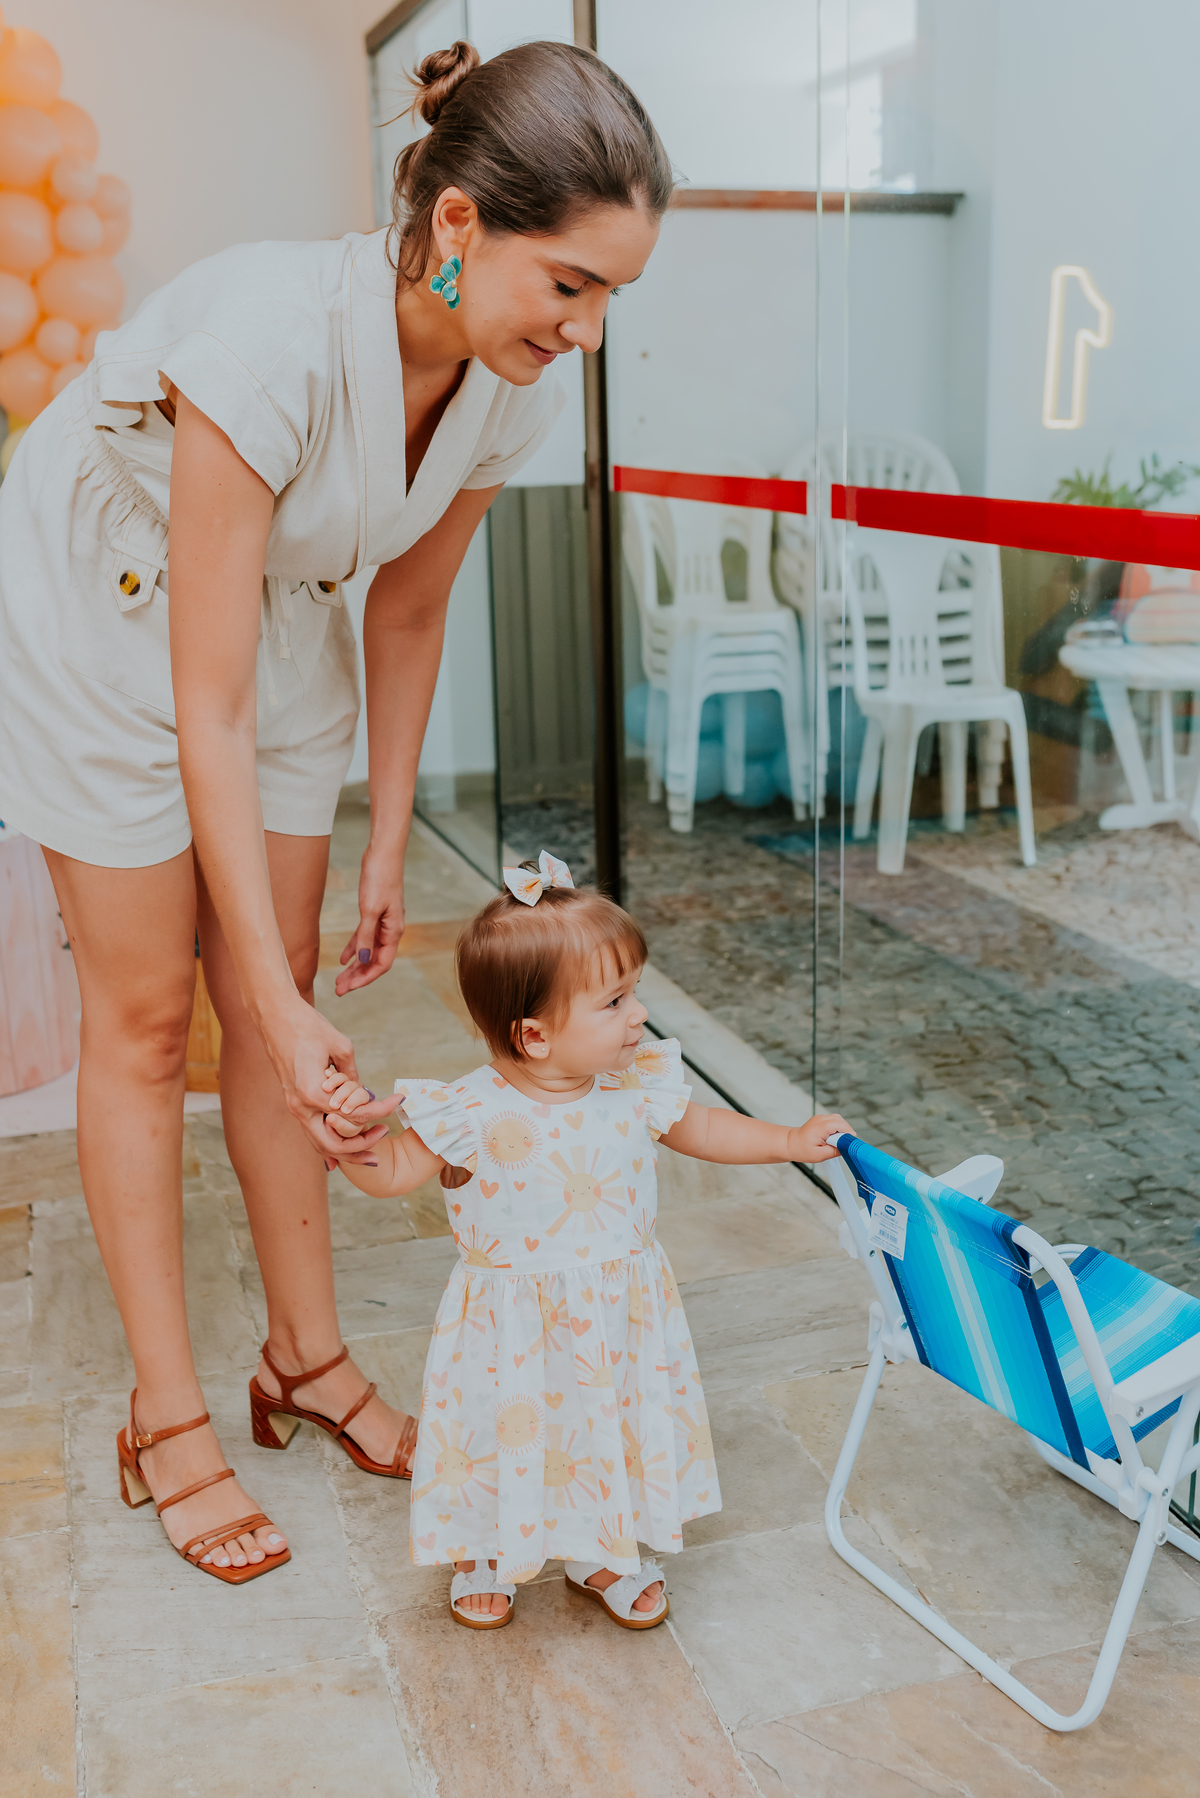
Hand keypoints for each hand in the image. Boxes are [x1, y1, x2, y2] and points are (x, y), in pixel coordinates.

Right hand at [263, 997, 393, 1165]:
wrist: (273, 1015)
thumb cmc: (307, 1025)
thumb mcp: (341, 1047)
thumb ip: (354, 1075)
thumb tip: (364, 1094)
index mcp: (312, 1094)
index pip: (355, 1115)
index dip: (381, 1110)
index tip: (398, 1101)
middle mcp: (300, 1107)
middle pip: (333, 1145)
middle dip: (361, 1147)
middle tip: (383, 1135)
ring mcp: (293, 1106)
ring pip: (319, 1144)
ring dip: (345, 1150)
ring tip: (369, 1151)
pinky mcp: (292, 1102)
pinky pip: (312, 1131)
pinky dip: (329, 1141)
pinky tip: (344, 1149)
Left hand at [335, 844, 403, 995]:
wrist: (383, 854)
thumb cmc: (380, 878)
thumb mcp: (370, 909)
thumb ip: (365, 936)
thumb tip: (361, 961)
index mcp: (393, 931)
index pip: (381, 964)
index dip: (365, 978)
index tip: (348, 988)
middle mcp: (390, 930)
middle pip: (374, 961)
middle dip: (357, 977)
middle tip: (339, 990)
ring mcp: (383, 922)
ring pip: (368, 951)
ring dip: (355, 967)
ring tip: (339, 980)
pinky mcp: (375, 913)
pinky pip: (364, 937)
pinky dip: (354, 948)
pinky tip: (344, 958)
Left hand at [790, 1112, 852, 1163]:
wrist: (790, 1144)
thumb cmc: (801, 1149)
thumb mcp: (820, 1155)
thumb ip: (835, 1151)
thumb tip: (846, 1148)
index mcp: (820, 1127)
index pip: (840, 1125)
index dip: (848, 1133)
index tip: (850, 1143)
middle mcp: (820, 1119)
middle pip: (841, 1121)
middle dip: (846, 1131)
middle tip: (845, 1144)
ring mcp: (820, 1117)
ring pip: (838, 1119)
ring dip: (842, 1129)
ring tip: (838, 1141)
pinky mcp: (820, 1119)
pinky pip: (833, 1120)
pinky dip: (837, 1127)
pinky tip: (833, 1137)